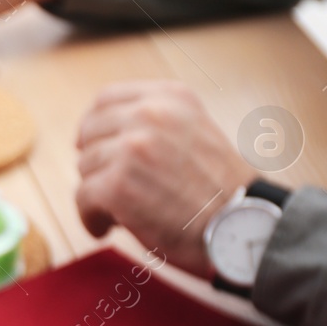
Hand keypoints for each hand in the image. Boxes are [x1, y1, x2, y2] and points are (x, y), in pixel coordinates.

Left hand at [74, 81, 255, 276]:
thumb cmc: (221, 191)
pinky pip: (82, 199)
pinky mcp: (117, 185)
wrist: (244, 227)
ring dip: (97, 194)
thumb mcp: (196, 132)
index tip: (92, 146)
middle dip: (96, 164)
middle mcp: (150, 115)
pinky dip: (92, 219)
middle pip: (89, 135)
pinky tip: (108, 228)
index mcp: (171, 97)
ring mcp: (132, 149)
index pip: (106, 99)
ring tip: (121, 212)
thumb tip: (100, 135)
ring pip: (85, 169)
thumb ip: (156, 125)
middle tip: (111, 188)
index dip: (93, 127)